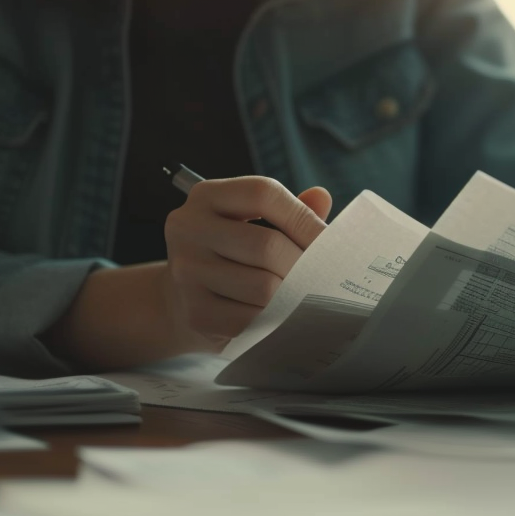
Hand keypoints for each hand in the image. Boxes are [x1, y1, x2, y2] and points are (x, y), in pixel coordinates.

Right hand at [161, 177, 331, 349]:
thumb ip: (291, 211)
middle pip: (267, 245)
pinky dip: (274, 321)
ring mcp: (187, 272)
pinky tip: (279, 316)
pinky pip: (252, 320)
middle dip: (304, 264)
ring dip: (291, 296)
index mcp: (207, 196)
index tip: (329, 240)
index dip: (303, 218)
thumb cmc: (236, 254)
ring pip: (264, 287)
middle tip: (323, 276)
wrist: (185, 299)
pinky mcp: (194, 312)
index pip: (263, 194)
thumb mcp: (257, 223)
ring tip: (301, 296)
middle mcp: (188, 228)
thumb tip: (322, 197)